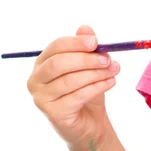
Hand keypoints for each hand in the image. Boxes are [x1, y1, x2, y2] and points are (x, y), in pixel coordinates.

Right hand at [26, 25, 120, 150]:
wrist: (90, 122)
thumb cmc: (86, 90)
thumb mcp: (89, 66)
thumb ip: (86, 48)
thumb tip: (85, 28)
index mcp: (43, 63)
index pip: (56, 47)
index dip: (76, 42)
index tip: (96, 42)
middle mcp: (36, 79)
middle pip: (59, 63)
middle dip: (86, 59)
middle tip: (108, 59)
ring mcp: (41, 98)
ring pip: (70, 80)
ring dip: (96, 73)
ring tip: (115, 70)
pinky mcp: (53, 113)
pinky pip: (77, 96)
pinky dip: (97, 87)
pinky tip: (111, 82)